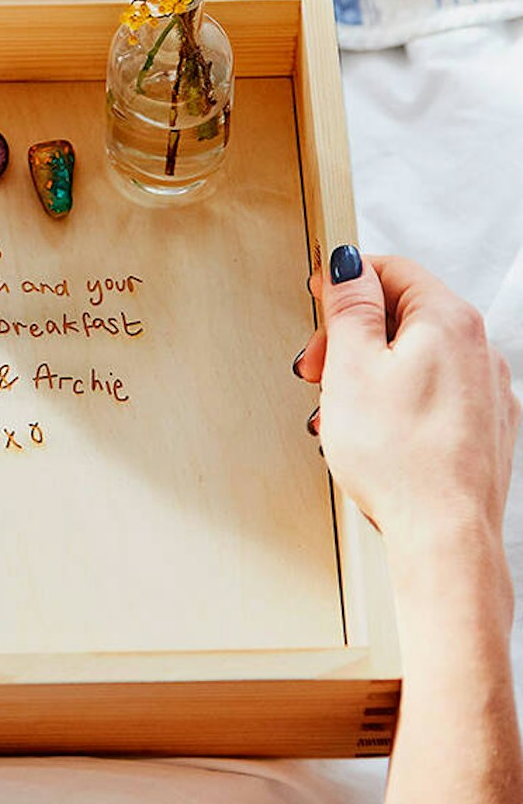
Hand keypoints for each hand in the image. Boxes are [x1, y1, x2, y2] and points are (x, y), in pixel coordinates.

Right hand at [298, 249, 518, 564]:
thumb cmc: (401, 458)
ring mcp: (486, 392)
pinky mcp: (483, 428)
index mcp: (450, 321)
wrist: (443, 537)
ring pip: (413, 358)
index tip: (318, 297)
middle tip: (318, 368)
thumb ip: (349, 305)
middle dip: (350, 336)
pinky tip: (370, 433)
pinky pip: (431, 394)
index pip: (393, 269)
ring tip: (338, 411)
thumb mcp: (352, 365)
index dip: (346, 279)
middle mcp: (479, 351)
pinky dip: (395, 401)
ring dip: (367, 374)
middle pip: (402, 315)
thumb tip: (348, 265)